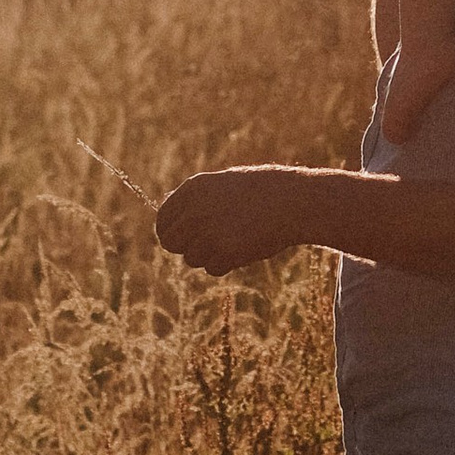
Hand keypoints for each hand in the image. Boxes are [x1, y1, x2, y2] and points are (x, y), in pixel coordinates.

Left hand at [153, 166, 316, 275]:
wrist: (292, 201)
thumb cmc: (260, 193)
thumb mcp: (223, 186)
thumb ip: (194, 200)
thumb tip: (165, 212)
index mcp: (193, 188)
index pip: (162, 219)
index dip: (169, 232)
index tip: (179, 240)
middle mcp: (196, 209)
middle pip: (170, 242)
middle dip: (184, 248)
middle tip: (204, 247)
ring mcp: (210, 231)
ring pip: (192, 259)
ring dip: (208, 256)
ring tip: (233, 240)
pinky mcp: (225, 251)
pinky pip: (212, 269)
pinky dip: (225, 264)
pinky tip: (243, 248)